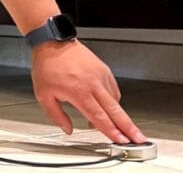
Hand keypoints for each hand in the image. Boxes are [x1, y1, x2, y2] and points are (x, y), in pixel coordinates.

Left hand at [31, 40, 146, 143]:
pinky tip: (112, 108)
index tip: (121, 140)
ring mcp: (100, 75)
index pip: (99, 117)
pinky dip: (115, 101)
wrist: (52, 41)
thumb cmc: (47, 65)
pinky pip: (114, 89)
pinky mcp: (104, 69)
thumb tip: (67, 129)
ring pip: (115, 100)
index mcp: (78, 92)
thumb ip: (56, 115)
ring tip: (125, 128)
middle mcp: (93, 83)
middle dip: (128, 127)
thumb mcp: (43, 94)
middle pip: (115, 110)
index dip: (111, 131)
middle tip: (139, 139)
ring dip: (121, 116)